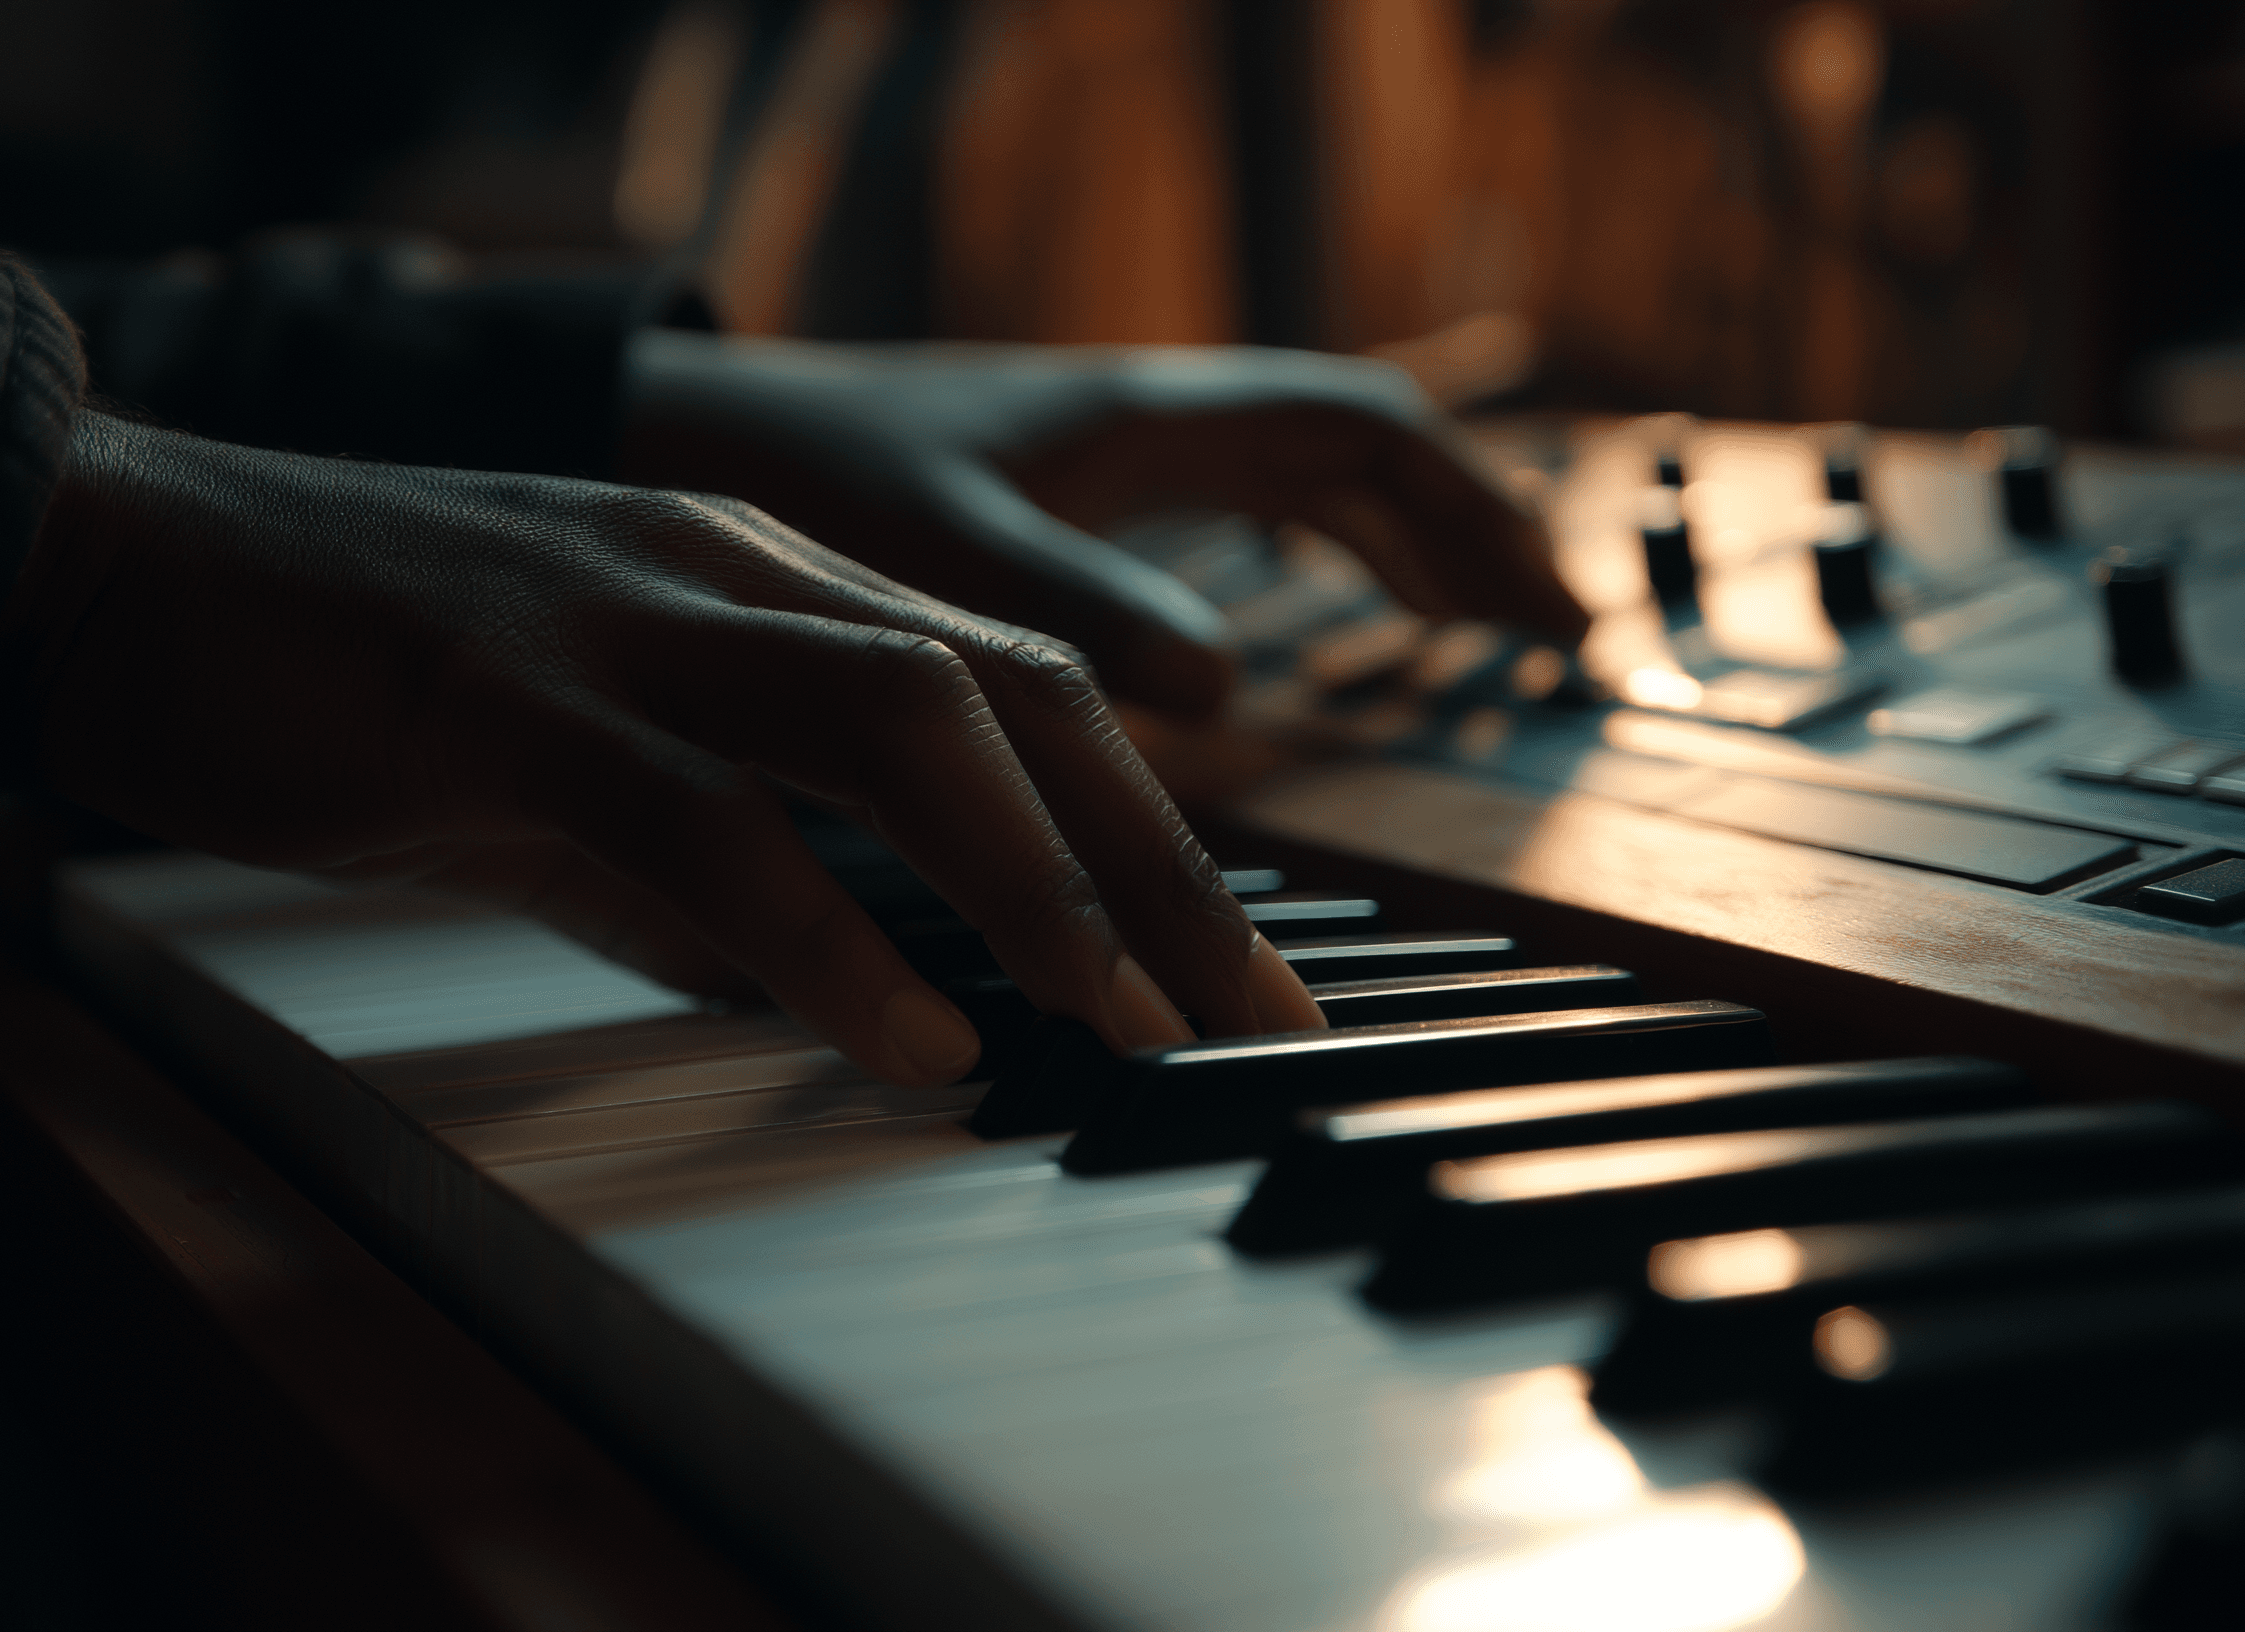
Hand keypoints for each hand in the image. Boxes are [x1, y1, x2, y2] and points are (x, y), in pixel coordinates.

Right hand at [19, 415, 1325, 1083]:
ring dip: (1038, 882)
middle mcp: (727, 576)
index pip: (1018, 686)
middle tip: (1255, 1020)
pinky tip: (913, 1037)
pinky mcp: (500, 700)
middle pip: (1014, 695)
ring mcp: (621, 623)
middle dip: (1159, 864)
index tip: (1242, 972)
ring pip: (898, 721)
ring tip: (1128, 1024)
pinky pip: (704, 817)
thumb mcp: (564, 766)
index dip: (1154, 827)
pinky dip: (829, 937)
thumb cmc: (341, 666)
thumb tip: (800, 981)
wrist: (110, 563)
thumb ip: (691, 861)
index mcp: (757, 580)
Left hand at [623, 332, 1588, 718]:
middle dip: (1465, 533)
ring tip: (1474, 629)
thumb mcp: (947, 556)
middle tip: (1552, 634)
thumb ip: (1086, 613)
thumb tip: (1227, 690)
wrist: (692, 434)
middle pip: (1358, 454)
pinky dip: (1302, 560)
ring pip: (1300, 480)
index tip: (1545, 604)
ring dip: (1396, 544)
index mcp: (1150, 414)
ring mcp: (1116, 453)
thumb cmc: (810, 481)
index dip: (1470, 512)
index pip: (1361, 433)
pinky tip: (1304, 633)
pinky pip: (1232, 510)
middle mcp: (1152, 419)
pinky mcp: (1067, 495)